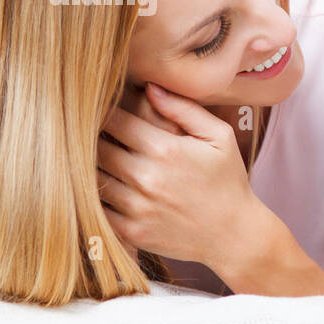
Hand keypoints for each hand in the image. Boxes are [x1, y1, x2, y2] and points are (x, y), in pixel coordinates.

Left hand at [97, 82, 259, 266]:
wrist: (234, 236)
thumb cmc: (228, 182)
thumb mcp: (220, 138)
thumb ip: (185, 110)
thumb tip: (150, 87)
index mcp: (165, 150)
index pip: (113, 121)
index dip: (103, 113)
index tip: (102, 112)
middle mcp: (146, 178)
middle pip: (96, 148)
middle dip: (92, 139)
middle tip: (90, 135)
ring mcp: (137, 207)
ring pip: (91, 178)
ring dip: (89, 168)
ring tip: (94, 160)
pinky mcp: (131, 232)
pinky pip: (96, 208)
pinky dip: (92, 197)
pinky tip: (103, 188)